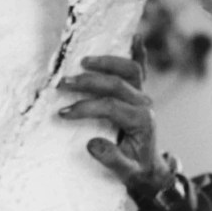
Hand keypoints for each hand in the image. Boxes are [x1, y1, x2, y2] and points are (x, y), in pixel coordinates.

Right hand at [58, 36, 172, 198]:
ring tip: (82, 62)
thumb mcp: (125, 173)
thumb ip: (111, 159)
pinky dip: (138, 52)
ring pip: (130, 70)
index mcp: (141, 121)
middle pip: (116, 84)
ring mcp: (143, 95)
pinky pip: (141, 68)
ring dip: (106, 62)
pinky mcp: (140, 92)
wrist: (150, 169)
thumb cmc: (135, 170)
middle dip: (87, 82)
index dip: (86, 108)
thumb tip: (91, 144)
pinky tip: (135, 37)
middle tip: (62, 84)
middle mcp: (144, 104)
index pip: (110, 107)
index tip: (62, 114)